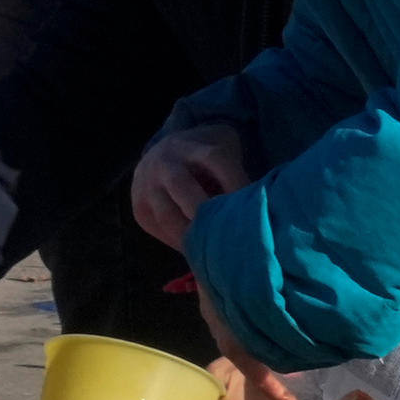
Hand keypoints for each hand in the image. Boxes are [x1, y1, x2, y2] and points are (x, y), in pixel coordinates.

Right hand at [130, 121, 254, 249]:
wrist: (164, 151)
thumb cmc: (206, 158)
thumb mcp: (225, 152)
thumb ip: (238, 174)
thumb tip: (261, 210)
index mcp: (195, 145)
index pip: (216, 160)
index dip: (235, 183)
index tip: (255, 208)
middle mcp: (166, 161)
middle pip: (183, 186)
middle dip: (206, 214)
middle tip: (229, 238)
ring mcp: (147, 182)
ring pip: (166, 214)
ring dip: (191, 236)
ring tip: (214, 254)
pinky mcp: (138, 203)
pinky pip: (156, 227)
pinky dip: (177, 241)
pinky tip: (196, 251)